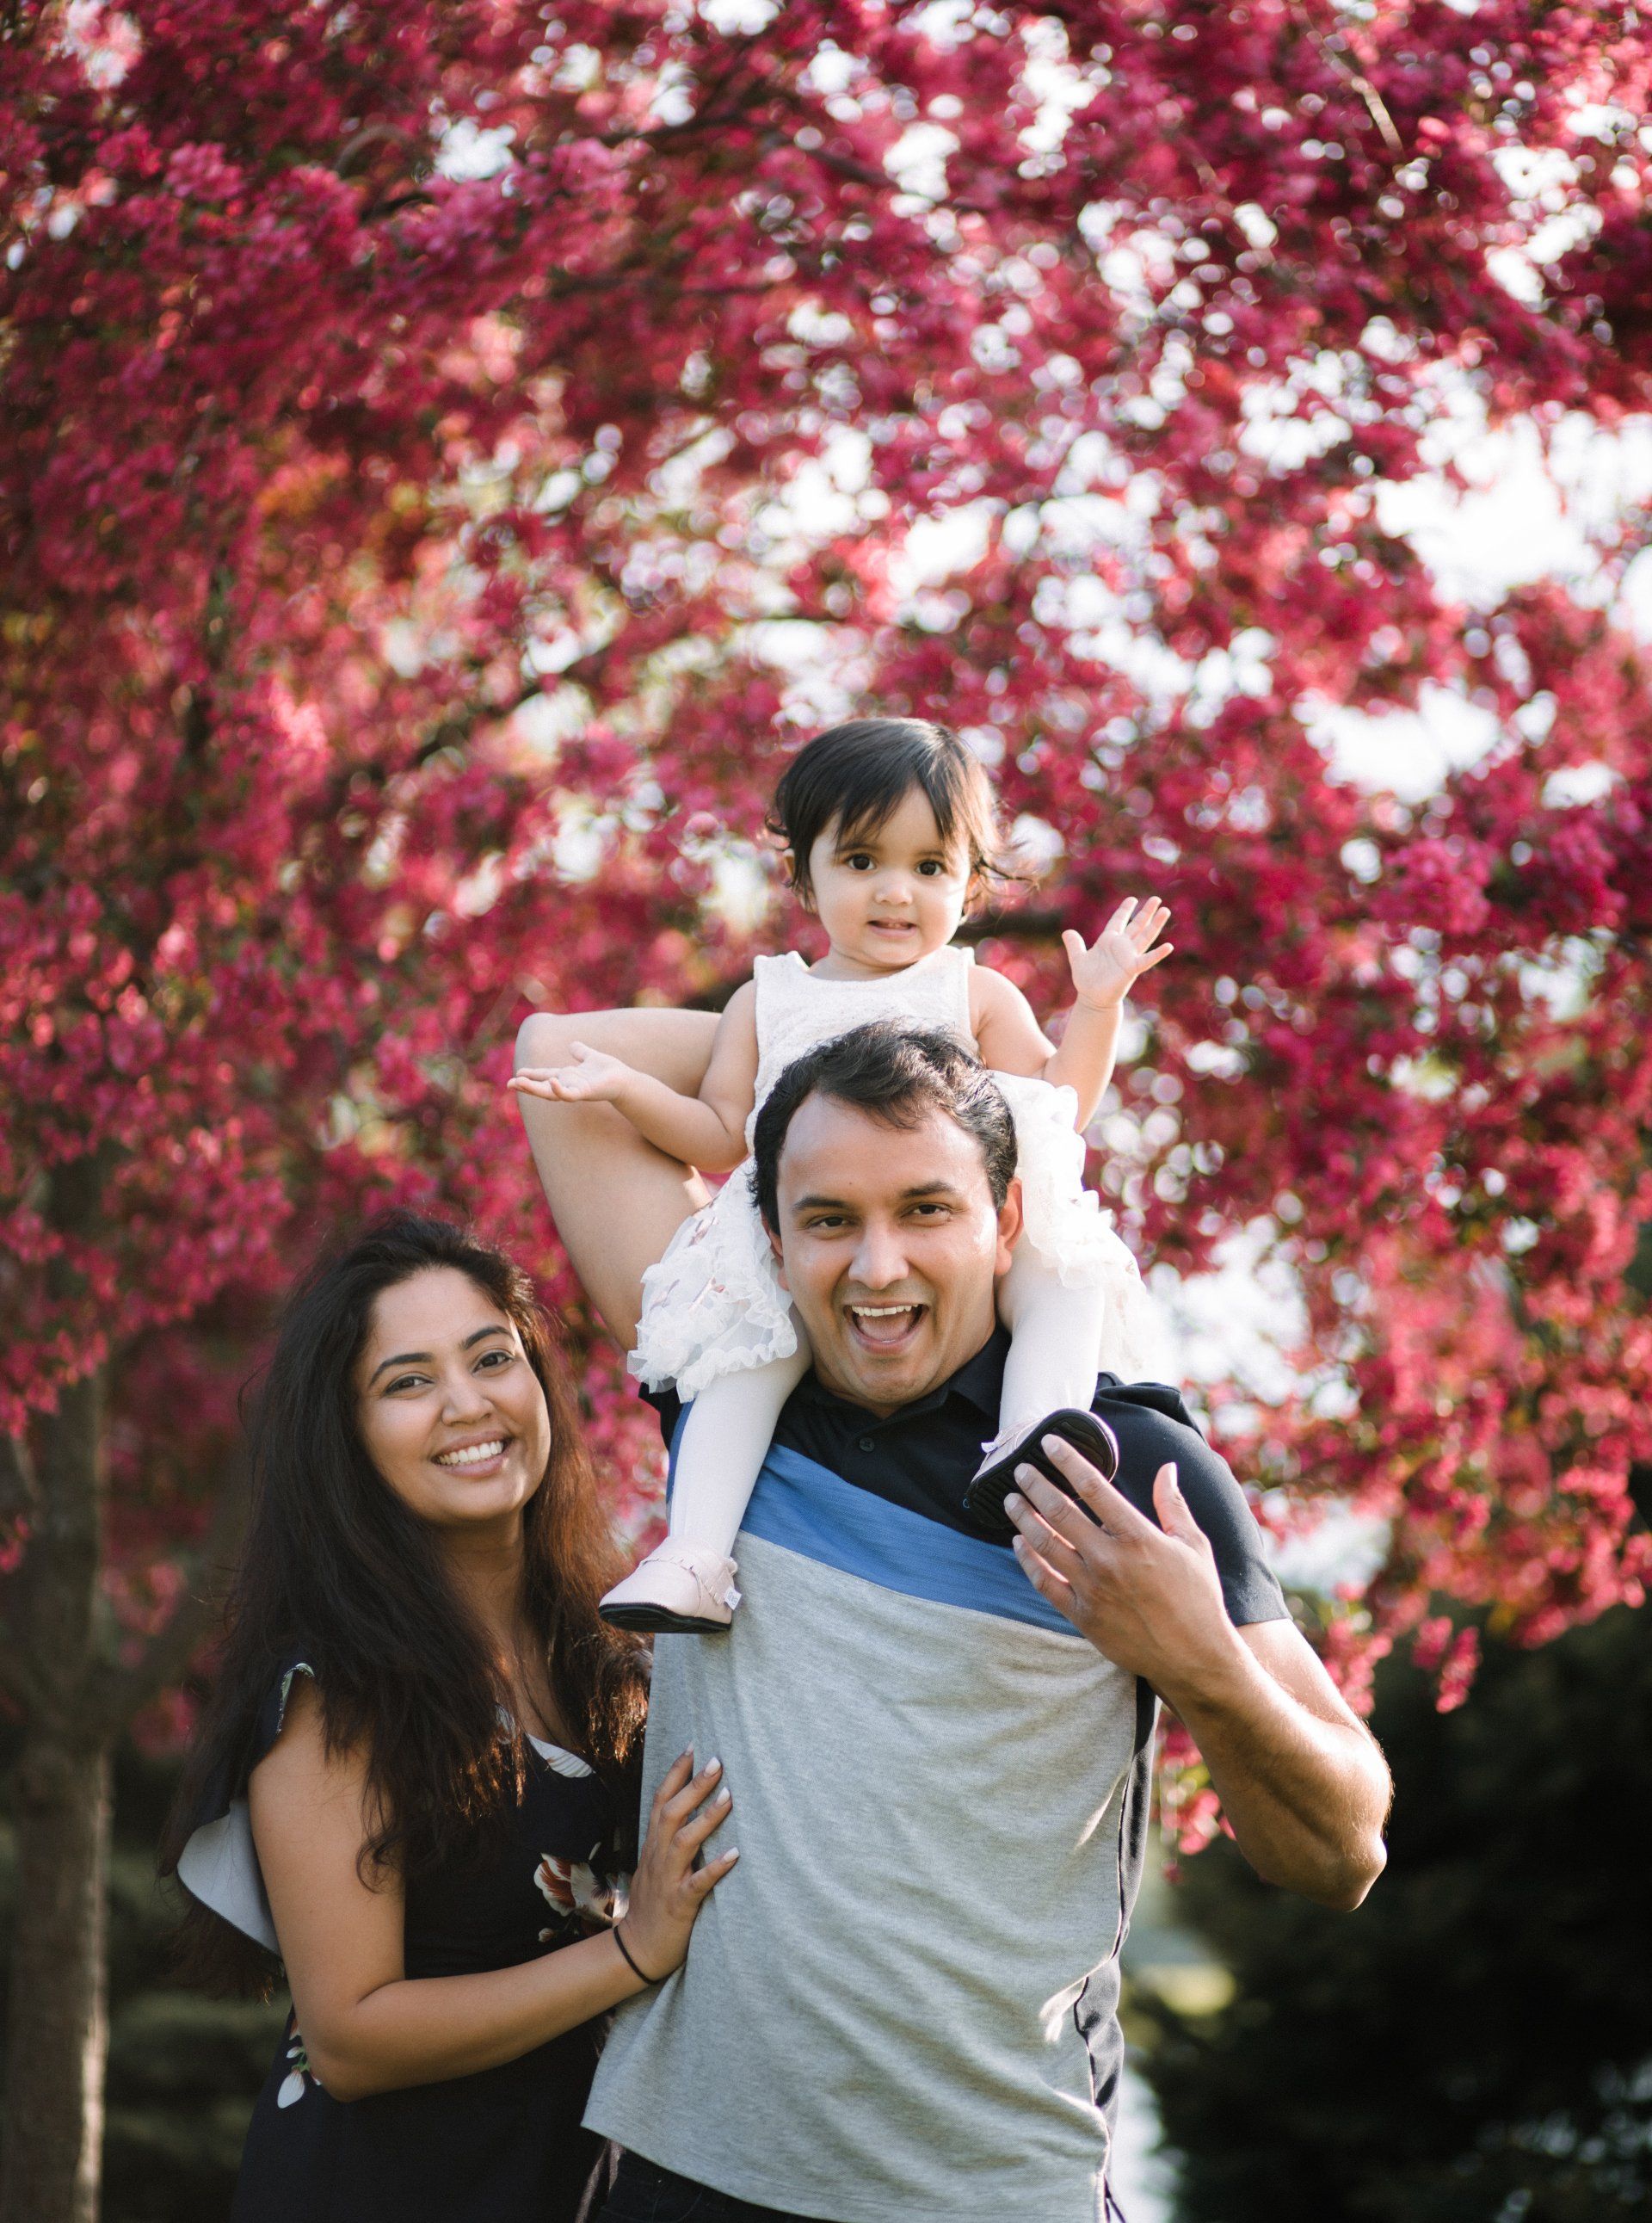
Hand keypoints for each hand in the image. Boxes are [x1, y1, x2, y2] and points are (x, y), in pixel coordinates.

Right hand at [507, 1042, 635, 1105]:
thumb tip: (573, 1045)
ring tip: (519, 1084)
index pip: (544, 1075)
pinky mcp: (585, 1093)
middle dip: (526, 1086)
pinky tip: (551, 1081)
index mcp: (567, 1076)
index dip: (531, 1076)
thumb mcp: (590, 1057)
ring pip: (551, 1093)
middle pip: (542, 1087)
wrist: (625, 1079)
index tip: (516, 1075)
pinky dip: (559, 1090)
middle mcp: (568, 1084)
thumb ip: (581, 1052)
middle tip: (509, 1085)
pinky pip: (569, 1094)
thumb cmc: (609, 1071)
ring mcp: (575, 1090)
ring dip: (535, 1089)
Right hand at [615, 1751, 737, 1983]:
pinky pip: (697, 1883)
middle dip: (694, 1785)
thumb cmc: (653, 1905)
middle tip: (717, 1760)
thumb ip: (669, 1840)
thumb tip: (691, 1810)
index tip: (693, 1746)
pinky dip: (715, 1868)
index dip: (676, 1773)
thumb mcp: (656, 1866)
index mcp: (654, 1845)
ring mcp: (667, 1880)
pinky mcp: (679, 1904)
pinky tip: (735, 1855)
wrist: (637, 1949)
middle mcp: (659, 1857)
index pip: (662, 1800)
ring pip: (684, 1841)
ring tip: (729, 1796)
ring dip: (707, 1818)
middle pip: (672, 1812)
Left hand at [1005, 1438, 1237, 1706]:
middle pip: (1060, 1511)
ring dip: (1023, 1518)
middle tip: (1020, 1470)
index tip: (1049, 1443)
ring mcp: (1092, 1589)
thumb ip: (1173, 1505)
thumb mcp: (1193, 1545)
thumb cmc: (1198, 1598)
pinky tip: (1019, 1543)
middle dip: (1036, 1485)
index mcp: (1138, 1536)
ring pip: (1045, 1544)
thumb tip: (1167, 1468)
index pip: (1093, 1487)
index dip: (1067, 1460)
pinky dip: (1027, 1560)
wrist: (1194, 1658)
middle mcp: (1110, 1559)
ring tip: (1010, 1500)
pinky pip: (1044, 1582)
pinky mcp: (1082, 1616)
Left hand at [1062, 898, 1171, 1011]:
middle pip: (1136, 925)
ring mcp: (1128, 956)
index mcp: (1108, 941)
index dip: (1125, 910)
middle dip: (1146, 912)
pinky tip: (1168, 946)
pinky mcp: (1132, 969)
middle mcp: (1121, 946)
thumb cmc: (1086, 979)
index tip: (1132, 899)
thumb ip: (1074, 945)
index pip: (1118, 921)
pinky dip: (1157, 954)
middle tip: (1156, 898)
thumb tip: (1067, 932)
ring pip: (1145, 937)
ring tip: (1165, 911)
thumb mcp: (1078, 958)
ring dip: (1155, 924)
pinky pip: (1147, 960)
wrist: (1092, 998)